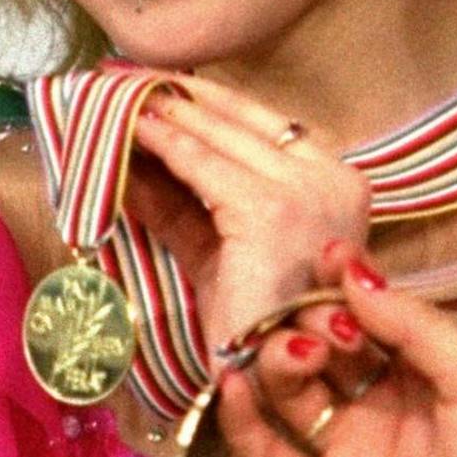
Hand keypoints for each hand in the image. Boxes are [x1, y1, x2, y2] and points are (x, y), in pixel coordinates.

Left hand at [128, 73, 369, 350]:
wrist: (272, 378)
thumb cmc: (254, 322)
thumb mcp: (220, 248)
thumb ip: (185, 202)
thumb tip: (132, 158)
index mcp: (339, 182)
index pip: (265, 125)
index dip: (210, 101)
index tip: (163, 81)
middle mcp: (334, 178)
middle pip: (242, 122)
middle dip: (179, 98)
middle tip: (125, 77)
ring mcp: (307, 191)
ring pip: (220, 137)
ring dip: (165, 113)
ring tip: (118, 95)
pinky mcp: (271, 210)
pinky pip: (203, 166)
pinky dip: (163, 145)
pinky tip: (130, 131)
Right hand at [219, 240, 456, 456]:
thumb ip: (414, 323)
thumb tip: (352, 272)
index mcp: (418, 371)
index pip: (364, 316)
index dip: (342, 284)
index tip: (328, 254)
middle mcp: (374, 404)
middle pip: (320, 346)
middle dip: (315, 321)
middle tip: (333, 327)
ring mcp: (343, 449)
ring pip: (289, 390)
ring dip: (281, 357)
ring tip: (301, 351)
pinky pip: (266, 453)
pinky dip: (241, 417)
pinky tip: (236, 382)